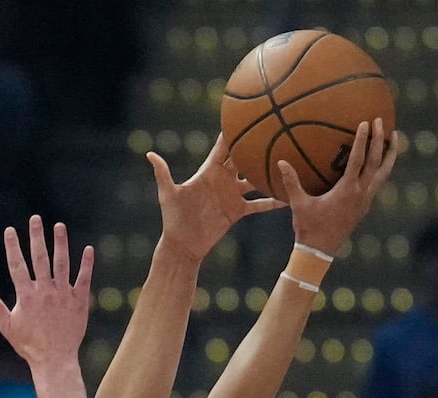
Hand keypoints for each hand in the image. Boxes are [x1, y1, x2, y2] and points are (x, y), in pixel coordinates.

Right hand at [0, 216, 93, 369]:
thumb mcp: (7, 325)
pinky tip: (88, 249)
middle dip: (37, 237)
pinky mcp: (79, 302)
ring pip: (62, 264)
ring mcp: (63, 295)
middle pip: (40, 258)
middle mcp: (44, 292)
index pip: (17, 265)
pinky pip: (84, 279)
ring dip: (61, 244)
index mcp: (26, 296)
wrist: (54, 360)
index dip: (12, 247)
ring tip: (59, 226)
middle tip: (36, 219)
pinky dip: (86, 264)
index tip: (10, 230)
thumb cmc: (28, 345)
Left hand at [151, 135, 284, 261]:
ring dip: (269, 171)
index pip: (222, 148)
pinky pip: (259, 204)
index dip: (231, 132)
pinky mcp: (237, 211)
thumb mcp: (168, 194)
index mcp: (208, 172)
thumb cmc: (173, 218)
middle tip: (275, 129)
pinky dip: (273, 201)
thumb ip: (163, 173)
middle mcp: (223, 180)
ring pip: (255, 179)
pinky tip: (288, 196)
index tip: (243, 114)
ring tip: (288, 160)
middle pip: (243, 159)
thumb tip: (149, 153)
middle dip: (256, 145)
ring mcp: (232, 195)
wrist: (183, 244)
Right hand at [277, 117, 397, 252]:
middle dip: (381, 141)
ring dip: (390, 154)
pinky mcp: (365, 206)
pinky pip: (379, 182)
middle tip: (382, 121)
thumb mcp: (298, 204)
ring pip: (384, 173)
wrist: (320, 251)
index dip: (362, 141)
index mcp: (346, 191)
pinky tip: (381, 160)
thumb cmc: (308, 227)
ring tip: (395, 137)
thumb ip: (291, 182)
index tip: (366, 123)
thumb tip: (280, 162)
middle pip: (376, 163)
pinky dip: (383, 168)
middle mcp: (361, 194)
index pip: (358, 160)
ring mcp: (365, 200)